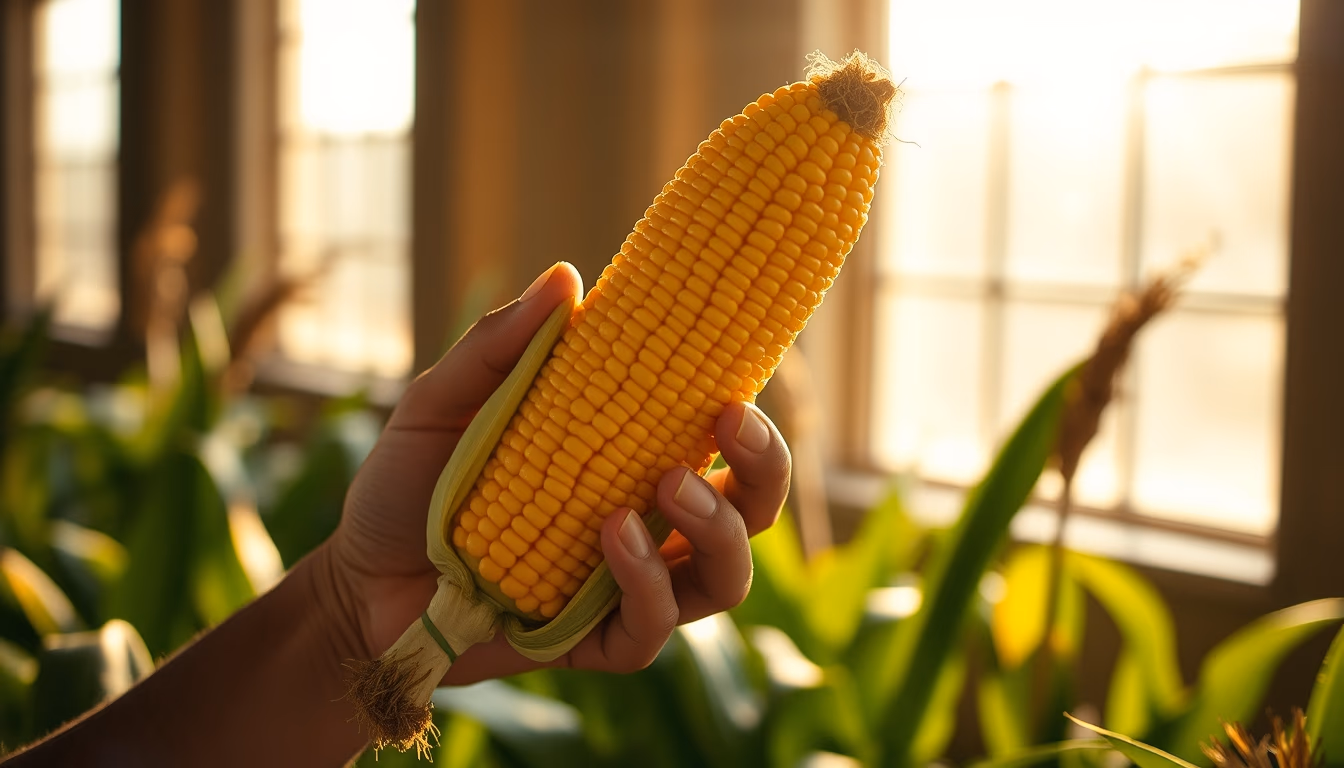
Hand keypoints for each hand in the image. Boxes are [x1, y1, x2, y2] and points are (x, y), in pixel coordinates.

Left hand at [318, 262, 791, 683]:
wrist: (355, 581)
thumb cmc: (409, 487)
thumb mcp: (442, 402)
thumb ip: (498, 346)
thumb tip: (565, 277)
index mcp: (629, 464)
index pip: (721, 446)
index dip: (751, 420)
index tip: (736, 383)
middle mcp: (647, 527)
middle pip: (752, 510)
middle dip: (764, 469)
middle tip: (729, 424)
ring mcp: (626, 590)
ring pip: (724, 578)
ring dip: (717, 528)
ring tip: (668, 484)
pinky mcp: (594, 642)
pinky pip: (652, 629)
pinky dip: (646, 585)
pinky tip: (611, 540)